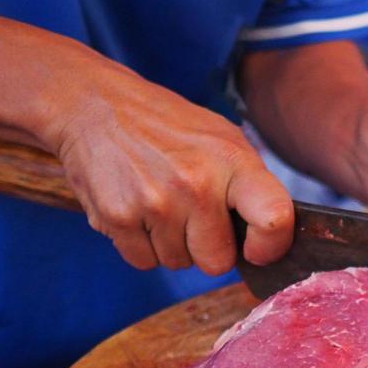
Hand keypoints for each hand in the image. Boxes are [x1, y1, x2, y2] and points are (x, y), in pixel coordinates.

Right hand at [44, 56, 292, 273]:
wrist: (92, 105)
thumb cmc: (166, 127)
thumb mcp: (221, 138)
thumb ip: (250, 186)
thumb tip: (275, 238)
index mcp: (232, 160)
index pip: (274, 219)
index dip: (270, 247)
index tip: (256, 249)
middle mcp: (196, 183)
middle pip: (217, 262)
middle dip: (206, 248)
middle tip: (190, 215)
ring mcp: (156, 202)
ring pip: (178, 263)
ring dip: (170, 244)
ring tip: (158, 202)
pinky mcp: (118, 217)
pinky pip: (143, 262)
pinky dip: (139, 244)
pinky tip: (135, 208)